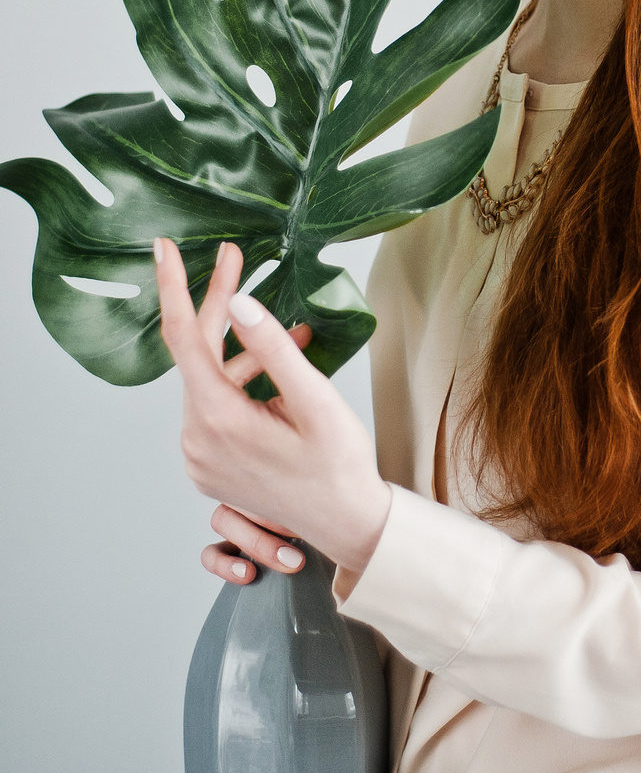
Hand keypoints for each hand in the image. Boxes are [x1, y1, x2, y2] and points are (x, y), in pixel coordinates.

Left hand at [154, 237, 390, 592]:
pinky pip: (216, 405)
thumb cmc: (339, 464)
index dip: (172, 286)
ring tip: (297, 336)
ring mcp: (199, 456)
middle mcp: (197, 439)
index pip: (184, 337)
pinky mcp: (208, 464)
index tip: (163, 247)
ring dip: (244, 351)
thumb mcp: (315, 399)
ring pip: (210, 379)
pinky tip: (279, 374)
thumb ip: (274, 348)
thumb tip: (238, 302)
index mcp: (218, 420)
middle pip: (198, 355)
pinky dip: (242, 381)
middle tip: (235, 256)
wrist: (346, 524)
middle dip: (220, 305)